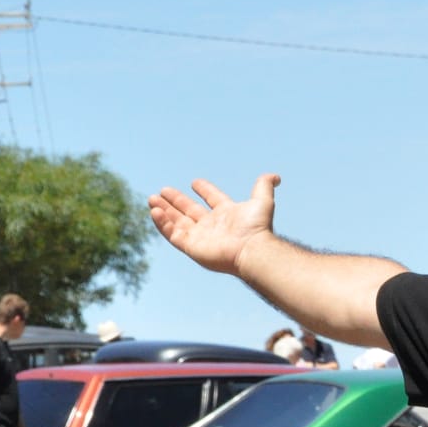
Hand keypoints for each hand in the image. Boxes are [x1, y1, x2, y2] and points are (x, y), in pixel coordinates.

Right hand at [148, 174, 280, 278]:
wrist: (251, 249)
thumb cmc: (257, 227)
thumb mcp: (262, 201)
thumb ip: (264, 185)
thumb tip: (276, 176)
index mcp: (226, 214)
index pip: (213, 199)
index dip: (205, 190)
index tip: (195, 182)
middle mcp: (212, 225)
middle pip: (189, 211)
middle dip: (175, 201)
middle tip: (161, 191)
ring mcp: (201, 237)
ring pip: (177, 222)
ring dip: (165, 211)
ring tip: (152, 199)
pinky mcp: (191, 247)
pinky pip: (173, 234)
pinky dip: (163, 224)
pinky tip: (155, 211)